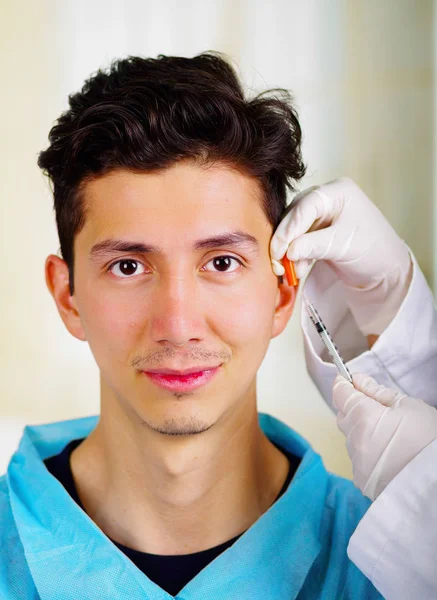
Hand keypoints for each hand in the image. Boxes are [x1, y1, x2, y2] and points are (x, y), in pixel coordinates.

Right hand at [270, 178, 412, 335]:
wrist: (386, 269)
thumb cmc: (373, 250)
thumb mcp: (343, 246)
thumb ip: (314, 245)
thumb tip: (288, 251)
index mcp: (337, 192)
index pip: (304, 207)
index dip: (288, 229)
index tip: (278, 250)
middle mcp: (326, 199)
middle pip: (294, 216)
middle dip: (285, 241)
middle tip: (277, 263)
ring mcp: (322, 214)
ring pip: (294, 229)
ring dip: (288, 251)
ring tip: (288, 271)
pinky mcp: (317, 231)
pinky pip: (299, 240)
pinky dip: (295, 255)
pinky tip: (297, 270)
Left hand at [332, 373, 436, 499]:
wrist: (435, 480)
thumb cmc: (427, 440)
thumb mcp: (408, 406)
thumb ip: (377, 392)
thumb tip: (358, 380)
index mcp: (363, 416)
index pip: (340, 394)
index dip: (344, 385)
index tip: (348, 380)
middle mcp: (354, 439)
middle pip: (344, 416)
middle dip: (353, 408)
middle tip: (375, 408)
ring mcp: (356, 462)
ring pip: (351, 439)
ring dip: (362, 432)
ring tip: (389, 435)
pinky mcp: (361, 480)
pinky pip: (358, 459)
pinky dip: (368, 453)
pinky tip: (388, 454)